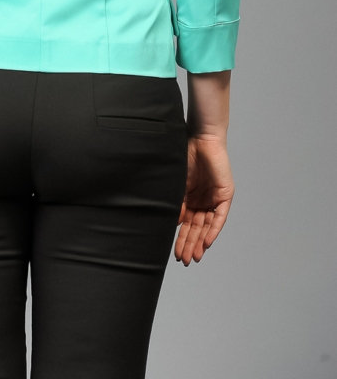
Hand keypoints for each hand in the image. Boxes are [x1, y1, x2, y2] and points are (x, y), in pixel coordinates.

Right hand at [175, 134, 233, 265]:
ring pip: (208, 226)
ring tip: (195, 256)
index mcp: (191, 198)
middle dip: (190, 244)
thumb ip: (178, 204)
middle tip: (184, 260)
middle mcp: (203, 201)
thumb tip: (175, 224)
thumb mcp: (178, 185)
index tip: (176, 254)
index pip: (187, 224)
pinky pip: (220, 217)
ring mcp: (214, 199)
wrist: (201, 140)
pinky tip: (206, 242)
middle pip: (197, 228)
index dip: (182, 238)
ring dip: (201, 241)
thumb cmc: (186, 156)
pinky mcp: (225, 195)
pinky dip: (214, 230)